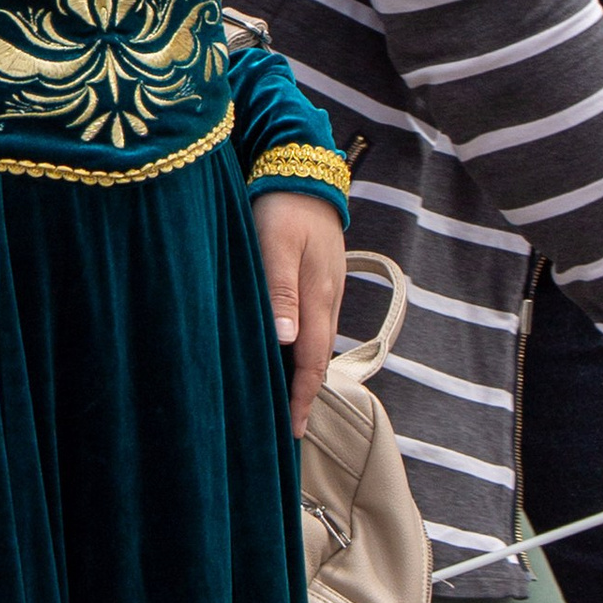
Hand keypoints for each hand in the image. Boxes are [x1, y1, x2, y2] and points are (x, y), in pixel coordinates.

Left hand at [253, 192, 345, 438]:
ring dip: (306, 376)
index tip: (292, 431)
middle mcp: (328, 300)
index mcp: (318, 297)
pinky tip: (292, 357)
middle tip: (292, 432)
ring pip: (318, 345)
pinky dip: (305, 351)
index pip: (311, 362)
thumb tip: (287, 341)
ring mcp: (327, 290)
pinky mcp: (320, 280)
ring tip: (291, 404)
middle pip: (319, 360)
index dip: (302, 398)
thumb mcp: (275, 247)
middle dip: (306, 397)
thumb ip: (279, 293)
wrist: (303, 170)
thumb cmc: (282, 208)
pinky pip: (315, 327)